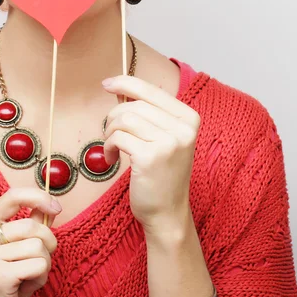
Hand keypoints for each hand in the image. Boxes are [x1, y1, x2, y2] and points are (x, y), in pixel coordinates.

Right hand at [0, 187, 62, 296]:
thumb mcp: (18, 248)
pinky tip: (26, 285)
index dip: (38, 197)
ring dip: (44, 263)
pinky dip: (41, 277)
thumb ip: (32, 225)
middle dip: (47, 242)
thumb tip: (49, 207)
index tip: (55, 207)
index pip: (13, 196)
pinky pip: (39, 265)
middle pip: (31, 226)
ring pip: (37, 246)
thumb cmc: (6, 279)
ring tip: (28, 275)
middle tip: (41, 259)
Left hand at [101, 75, 200, 236]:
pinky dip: (108, 146)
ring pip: (124, 119)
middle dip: (114, 116)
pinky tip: (112, 158)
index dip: (125, 83)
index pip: (151, 90)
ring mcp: (168, 143)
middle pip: (134, 105)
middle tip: (110, 133)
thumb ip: (149, 113)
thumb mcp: (164, 137)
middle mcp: (183, 128)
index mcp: (189, 118)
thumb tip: (119, 88)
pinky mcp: (150, 157)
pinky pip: (118, 137)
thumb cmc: (161, 174)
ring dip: (110, 132)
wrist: (167, 213)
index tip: (107, 84)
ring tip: (112, 147)